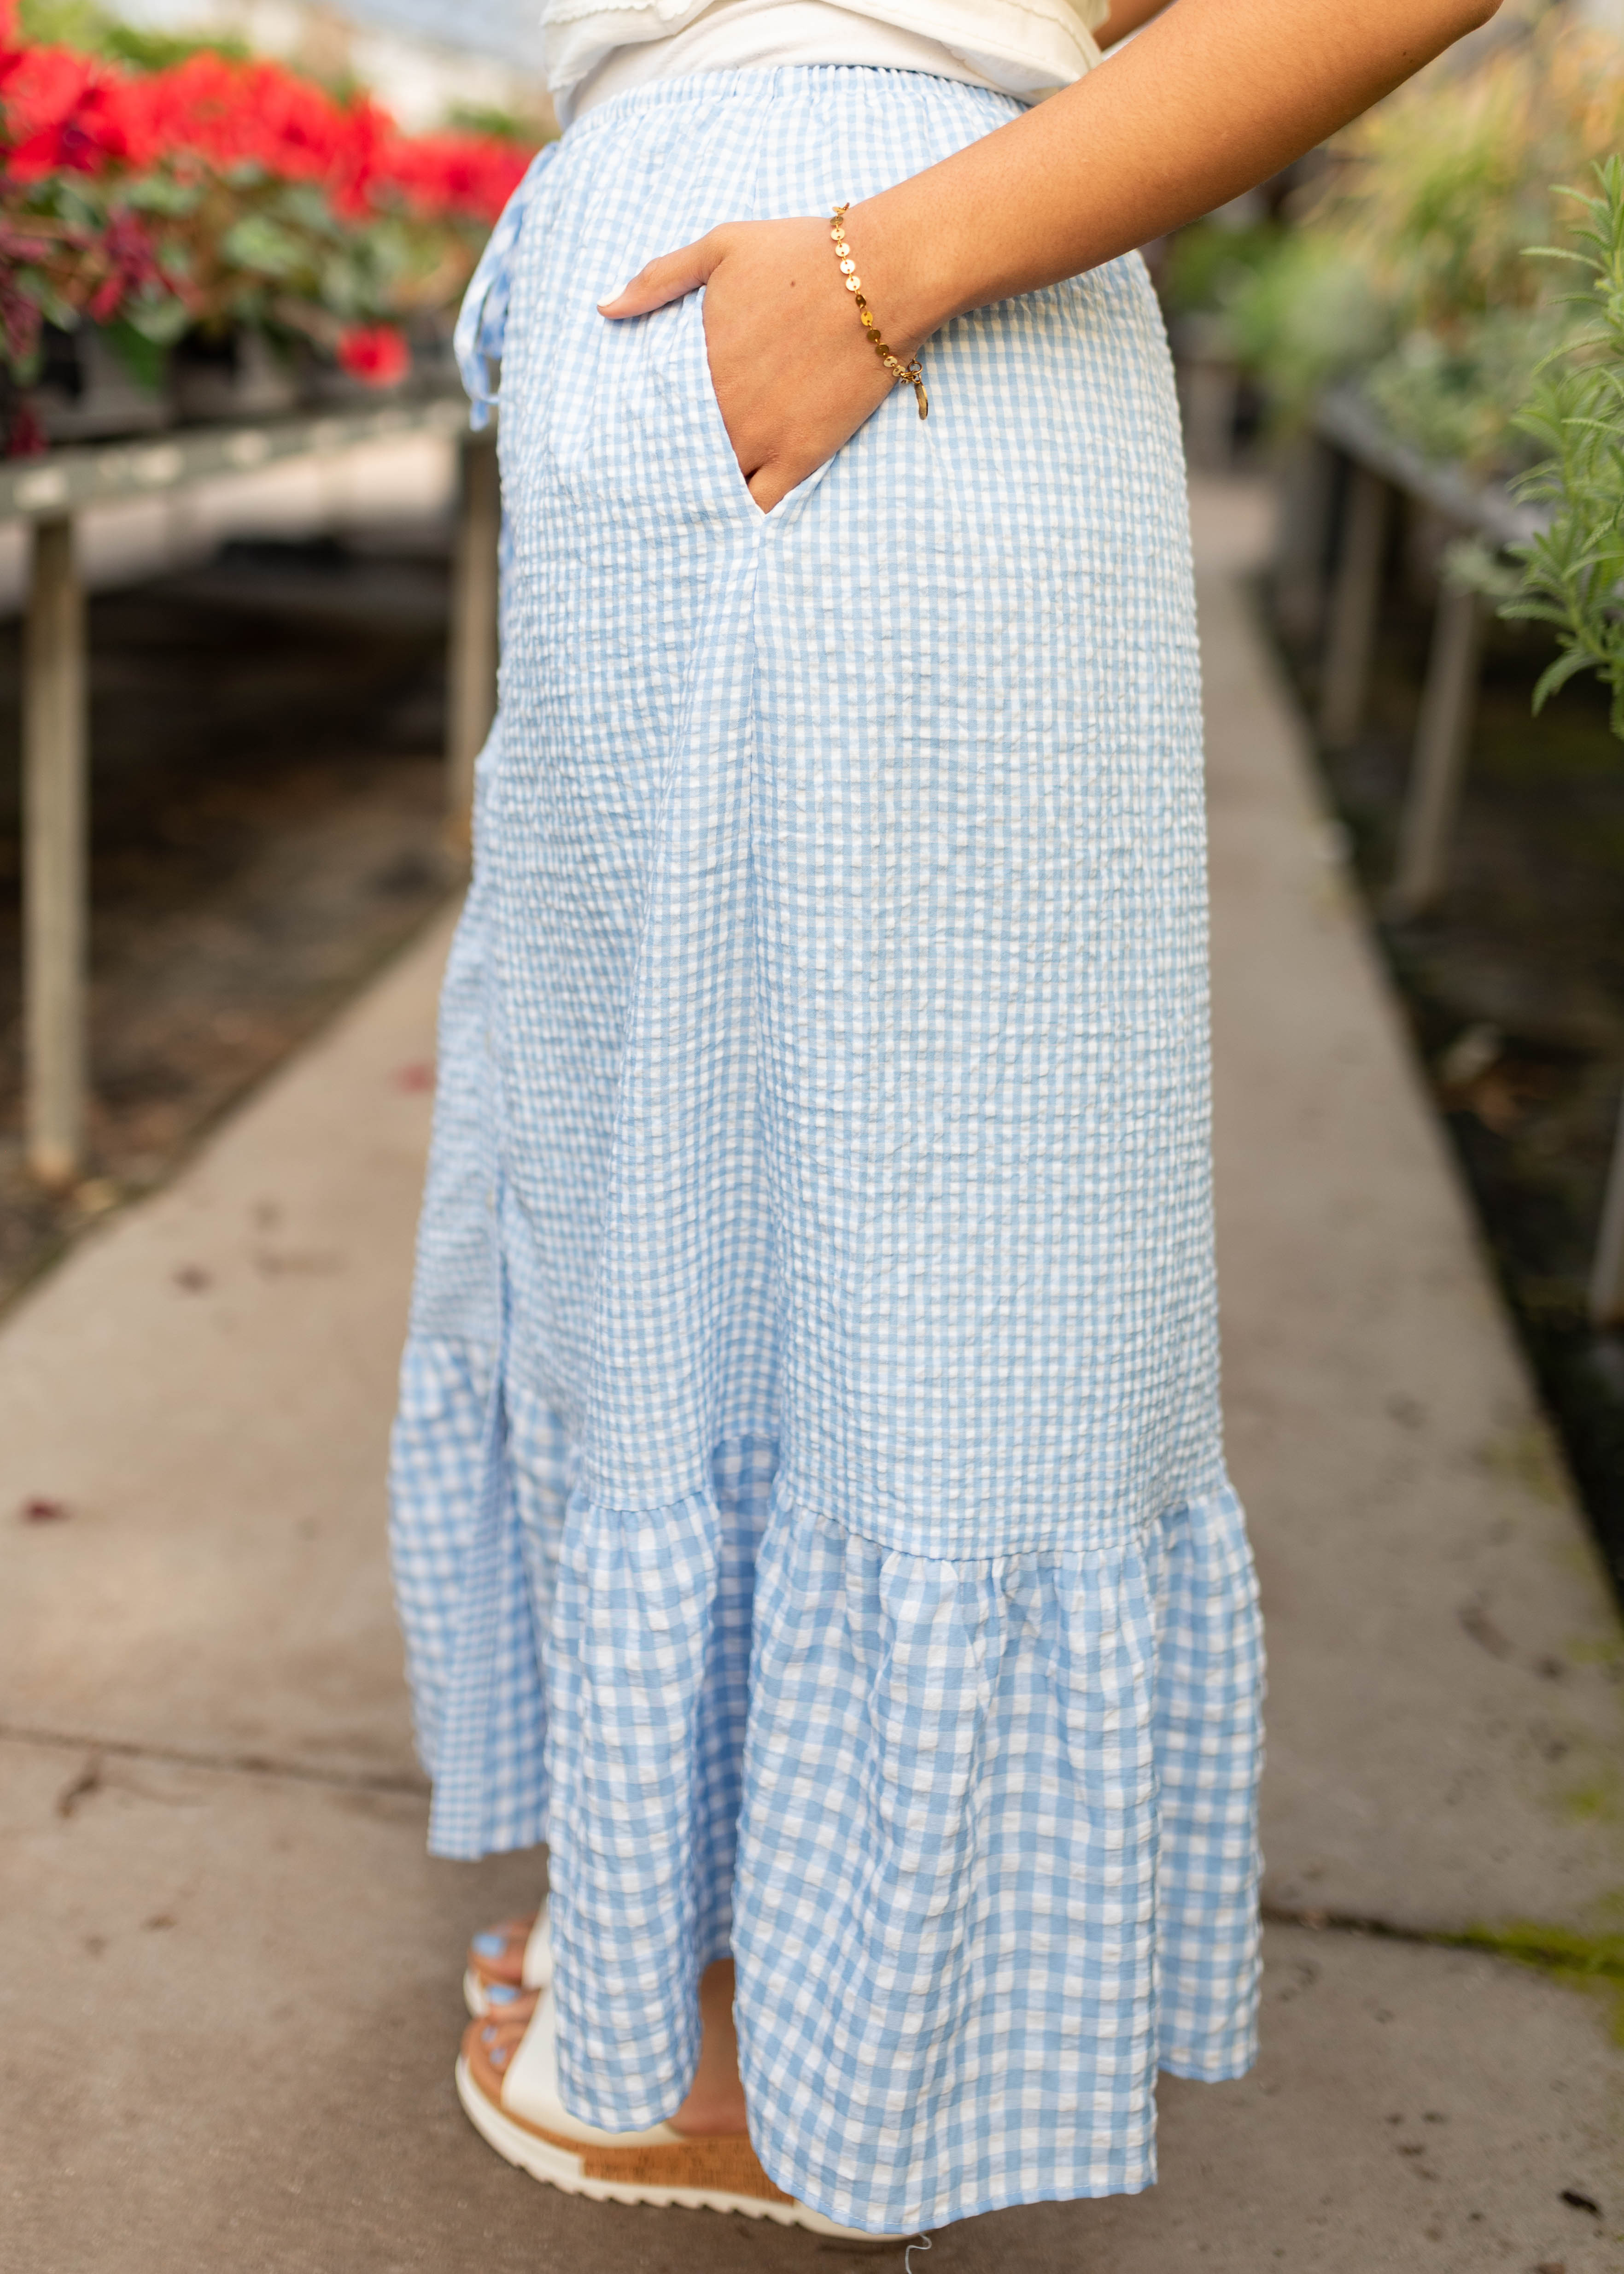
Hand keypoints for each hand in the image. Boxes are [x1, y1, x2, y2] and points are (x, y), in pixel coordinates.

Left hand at [599, 214, 917, 511]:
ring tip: (702, 493)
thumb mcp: (720, 248)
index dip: (652, 425)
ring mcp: (760, 439)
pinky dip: (746, 509)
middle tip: (668, 471)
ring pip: (716, 485)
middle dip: (674, 462)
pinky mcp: (800, 457)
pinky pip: (761, 505)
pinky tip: (740, 507)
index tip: (650, 432)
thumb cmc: (802, 255)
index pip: (652, 414)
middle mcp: (720, 410)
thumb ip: (659, 279)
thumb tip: (605, 308)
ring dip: (708, 488)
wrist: (881, 277)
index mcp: (693, 366)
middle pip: (680, 455)